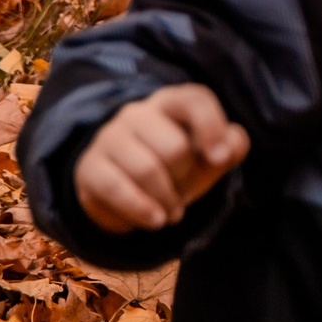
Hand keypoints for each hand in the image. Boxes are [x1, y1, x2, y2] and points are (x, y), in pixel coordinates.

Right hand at [75, 83, 249, 233]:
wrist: (126, 187)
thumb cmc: (177, 164)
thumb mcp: (209, 156)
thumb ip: (231, 146)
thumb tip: (229, 149)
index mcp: (171, 102)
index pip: (194, 101)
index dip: (212, 128)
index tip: (221, 160)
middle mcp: (138, 113)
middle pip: (174, 147)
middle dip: (188, 180)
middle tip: (187, 195)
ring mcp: (110, 138)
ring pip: (147, 170)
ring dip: (167, 200)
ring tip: (173, 213)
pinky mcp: (90, 167)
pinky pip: (117, 189)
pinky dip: (141, 209)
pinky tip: (155, 221)